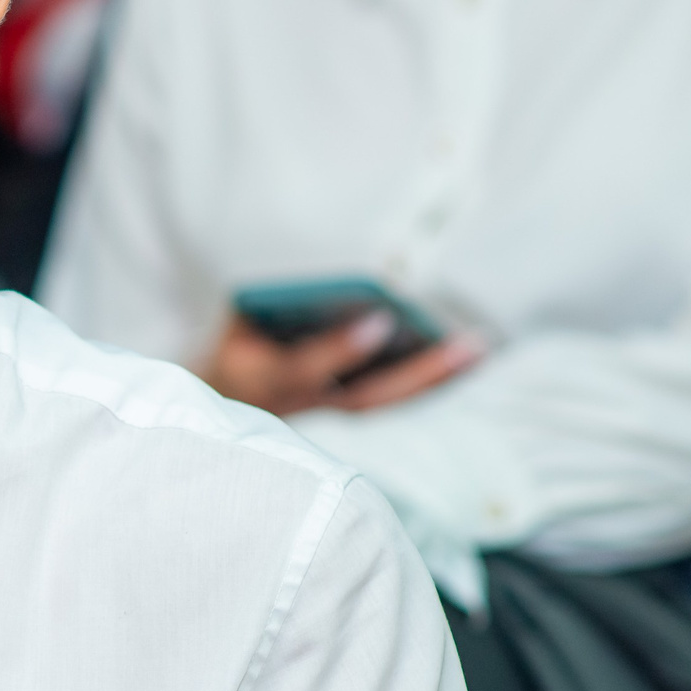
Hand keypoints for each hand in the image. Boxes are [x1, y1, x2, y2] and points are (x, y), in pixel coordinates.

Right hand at [202, 311, 480, 416]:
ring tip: (474, 348)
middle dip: (416, 373)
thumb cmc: (232, 343)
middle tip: (464, 344)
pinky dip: (423, 383)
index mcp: (259, 380)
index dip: (339, 349)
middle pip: (362, 399)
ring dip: (430, 381)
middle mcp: (295, 407)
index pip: (301, 370)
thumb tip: (323, 274)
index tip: (380, 321)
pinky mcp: (339, 412)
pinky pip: (386, 402)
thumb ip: (271, 302)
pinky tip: (458, 360)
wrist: (216, 396)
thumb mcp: (235, 319)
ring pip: (382, 405)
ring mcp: (320, 415)